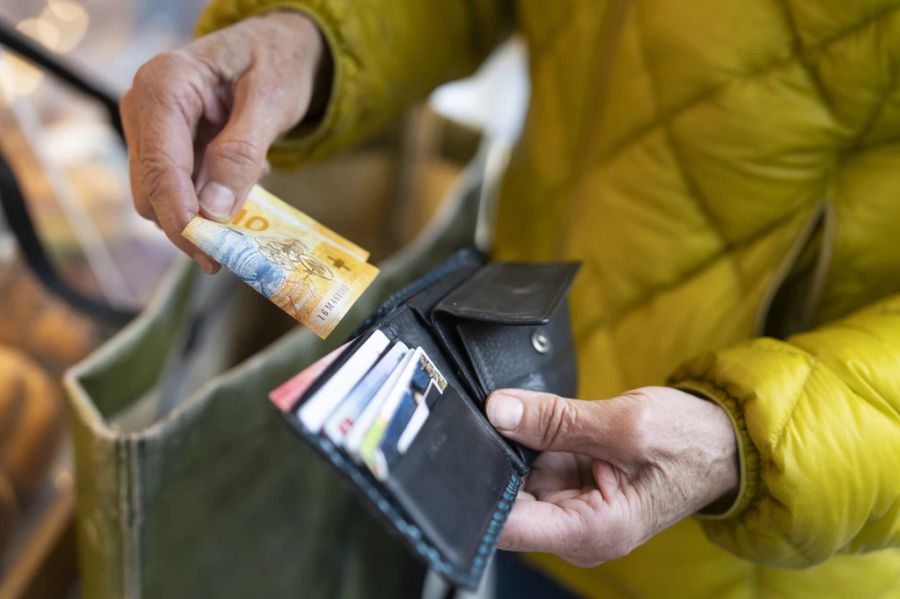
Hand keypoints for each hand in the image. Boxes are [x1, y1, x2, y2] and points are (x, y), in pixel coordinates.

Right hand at [120, 11, 326, 271]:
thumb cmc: (275, 62)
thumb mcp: (270, 103)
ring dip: (201, 215)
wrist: (274, 45)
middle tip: (233, 256)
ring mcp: (148, 128)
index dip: (182, 218)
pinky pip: (176, 189)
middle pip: (151, 191)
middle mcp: (143, 106)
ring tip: (248, 192)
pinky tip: (238, 183)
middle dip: (189, 227)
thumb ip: (241, 153)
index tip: (209, 253)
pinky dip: (206, 201)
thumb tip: (215, 212)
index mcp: (164, 85)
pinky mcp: (162, 146)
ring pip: (159, 198)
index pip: (162, 168)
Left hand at [485, 386, 738, 566]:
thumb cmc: (689, 443)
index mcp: (592, 531)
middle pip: (508, 500)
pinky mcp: (571, 487)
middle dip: (497, 460)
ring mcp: (572, 509)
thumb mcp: (624, 425)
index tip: (458, 458)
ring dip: (514, 447)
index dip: (477, 493)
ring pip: (517, 477)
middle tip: (494, 417)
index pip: (509, 527)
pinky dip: (531, 442)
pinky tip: (537, 422)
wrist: (721, 443)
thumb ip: (556, 420)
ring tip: (525, 415)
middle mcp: (577, 530)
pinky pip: (533, 464)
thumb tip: (498, 410)